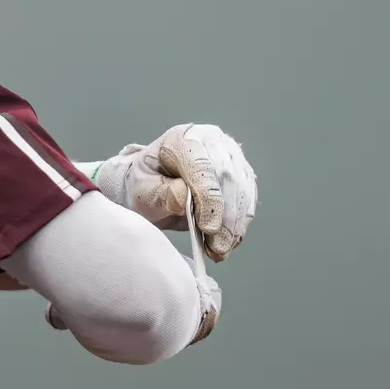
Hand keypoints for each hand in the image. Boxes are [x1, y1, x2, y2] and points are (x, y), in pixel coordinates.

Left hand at [93, 124, 256, 260]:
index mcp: (183, 139)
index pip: (202, 166)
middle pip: (227, 178)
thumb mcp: (141, 190)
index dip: (208, 198)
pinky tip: (229, 241)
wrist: (153, 183)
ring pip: (242, 190)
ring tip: (220, 250)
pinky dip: (240, 223)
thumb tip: (183, 198)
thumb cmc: (145, 184)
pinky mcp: (241, 173)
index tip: (208, 227)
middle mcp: (212, 141)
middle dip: (225, 217)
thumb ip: (160, 193)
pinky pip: (248, 199)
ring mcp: (230, 156)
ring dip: (234, 225)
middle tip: (217, 247)